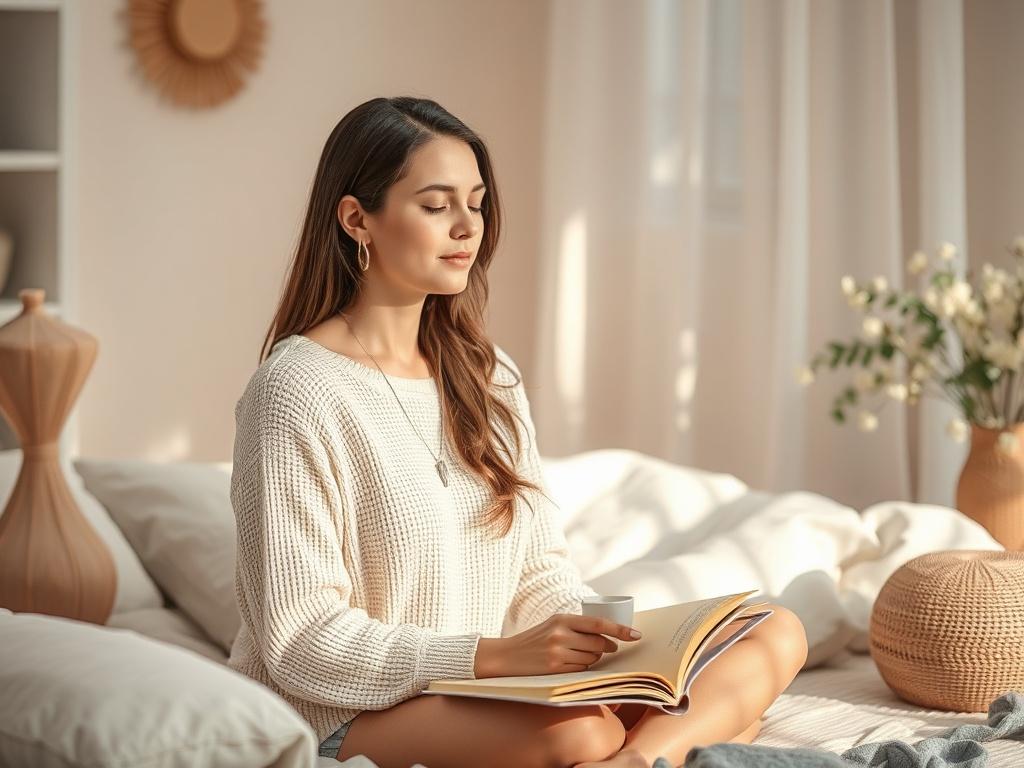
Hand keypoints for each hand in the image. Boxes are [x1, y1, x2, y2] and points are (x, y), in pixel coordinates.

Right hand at [474, 614, 641, 677]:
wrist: (507, 656)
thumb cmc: (534, 640)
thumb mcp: (553, 625)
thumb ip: (577, 627)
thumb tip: (608, 636)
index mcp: (562, 618)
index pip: (599, 623)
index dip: (620, 630)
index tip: (636, 635)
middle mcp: (561, 633)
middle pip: (599, 643)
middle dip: (607, 647)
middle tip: (607, 647)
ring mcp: (558, 652)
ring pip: (592, 657)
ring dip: (593, 658)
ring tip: (578, 654)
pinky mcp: (556, 668)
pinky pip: (582, 669)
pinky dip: (582, 667)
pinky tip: (570, 663)